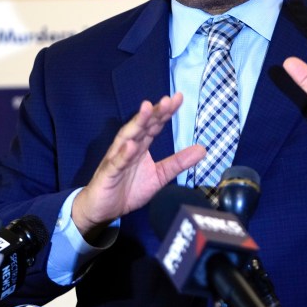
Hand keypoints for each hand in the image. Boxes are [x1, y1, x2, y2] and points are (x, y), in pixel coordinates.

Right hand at [71, 93, 205, 241]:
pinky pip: (116, 162)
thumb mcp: (159, 176)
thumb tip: (203, 149)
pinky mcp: (108, 173)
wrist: (103, 209)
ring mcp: (117, 157)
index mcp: (141, 145)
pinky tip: (131, 145)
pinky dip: (123, 153)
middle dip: (155, 112)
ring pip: (127, 136)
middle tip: (168, 99)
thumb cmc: (128, 189)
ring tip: (148, 109)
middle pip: (143, 125)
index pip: (155, 125)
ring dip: (138, 123)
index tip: (178, 98)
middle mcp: (128, 146)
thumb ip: (178, 162)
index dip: (166, 112)